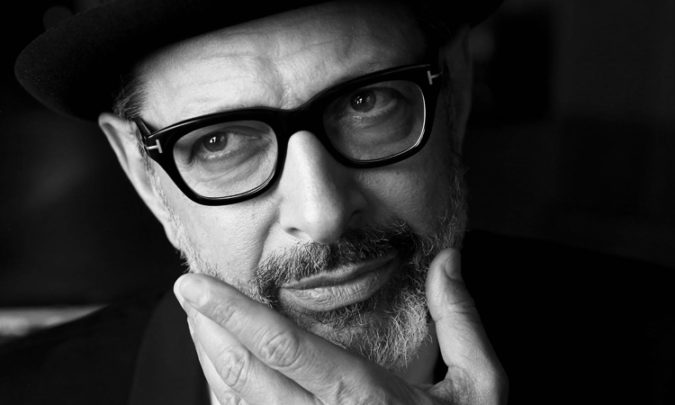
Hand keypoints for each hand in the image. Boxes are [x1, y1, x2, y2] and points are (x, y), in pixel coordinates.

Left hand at [174, 248, 506, 403]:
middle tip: (187, 293)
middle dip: (207, 330)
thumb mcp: (480, 388)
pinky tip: (221, 377)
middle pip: (244, 375)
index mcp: (365, 399)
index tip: (195, 285)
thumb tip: (447, 259)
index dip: (232, 312)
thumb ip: (460, 320)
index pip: (284, 347)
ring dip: (210, 363)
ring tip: (197, 326)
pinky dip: (226, 400)